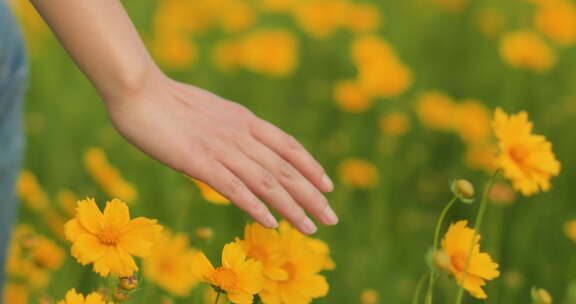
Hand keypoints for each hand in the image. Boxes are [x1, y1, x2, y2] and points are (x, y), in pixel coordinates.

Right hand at [105, 70, 337, 233]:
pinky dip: (256, 206)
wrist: (139, 90)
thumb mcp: (211, 111)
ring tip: (310, 228)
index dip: (311, 167)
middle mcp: (240, 134)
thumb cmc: (169, 101)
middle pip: (285, 169)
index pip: (288, 146)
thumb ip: (230, 128)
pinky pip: (234, 188)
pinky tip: (271, 223)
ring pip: (267, 182)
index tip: (328, 185)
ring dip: (292, 208)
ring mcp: (221, 148)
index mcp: (244, 119)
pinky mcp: (199, 162)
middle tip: (331, 218)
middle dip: (312, 196)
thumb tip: (243, 142)